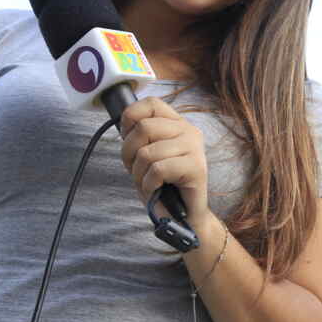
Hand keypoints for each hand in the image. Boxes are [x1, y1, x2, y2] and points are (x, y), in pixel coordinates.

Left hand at [119, 96, 210, 224]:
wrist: (184, 218)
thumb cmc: (163, 186)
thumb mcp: (146, 155)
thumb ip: (139, 137)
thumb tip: (124, 122)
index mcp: (177, 123)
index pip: (151, 103)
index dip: (131, 117)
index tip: (128, 138)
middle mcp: (188, 130)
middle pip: (143, 127)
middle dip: (129, 152)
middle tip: (136, 169)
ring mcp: (194, 148)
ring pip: (148, 152)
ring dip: (139, 173)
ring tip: (148, 181)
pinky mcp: (196, 168)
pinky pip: (158, 169)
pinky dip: (149, 184)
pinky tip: (156, 189)